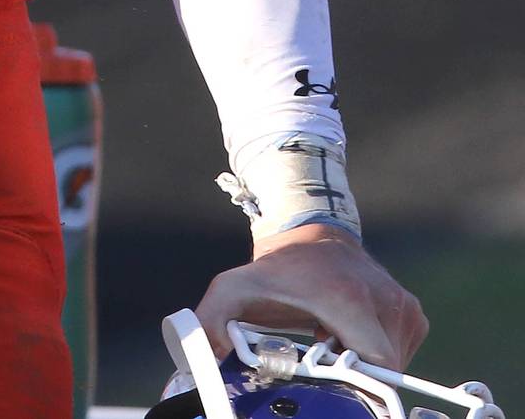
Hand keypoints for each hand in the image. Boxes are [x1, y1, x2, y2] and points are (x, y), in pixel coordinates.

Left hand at [194, 225, 426, 370]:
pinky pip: (400, 353)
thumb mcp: (235, 288)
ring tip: (331, 342)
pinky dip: (376, 352)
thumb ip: (212, 320)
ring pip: (391, 365)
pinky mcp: (411, 312)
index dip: (356, 385)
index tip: (329, 379)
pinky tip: (348, 334)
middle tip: (320, 357)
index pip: (377, 368)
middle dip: (353, 375)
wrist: (310, 229)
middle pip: (381, 372)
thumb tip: (203, 355)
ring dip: (362, 362)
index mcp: (348, 299)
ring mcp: (403, 306)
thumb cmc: (275, 267)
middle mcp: (384, 300)